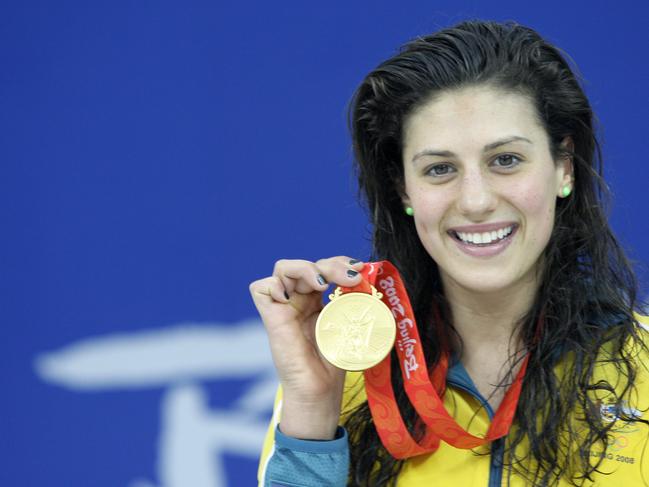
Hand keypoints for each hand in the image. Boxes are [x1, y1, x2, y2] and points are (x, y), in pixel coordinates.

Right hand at [249, 256, 363, 438]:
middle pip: (306, 265)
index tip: (359, 270)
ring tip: (323, 283)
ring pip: (283, 269)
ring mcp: (284, 307)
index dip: (339, 263)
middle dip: (330, 265)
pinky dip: (273, 285)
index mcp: (316, 300)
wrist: (320, 390)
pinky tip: (291, 298)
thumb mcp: (349, 324)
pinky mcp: (271, 318)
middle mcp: (298, 300)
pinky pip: (261, 288)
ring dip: (305, 268)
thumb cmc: (333, 362)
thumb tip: (365, 276)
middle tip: (350, 278)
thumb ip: (352, 300)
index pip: (323, 267)